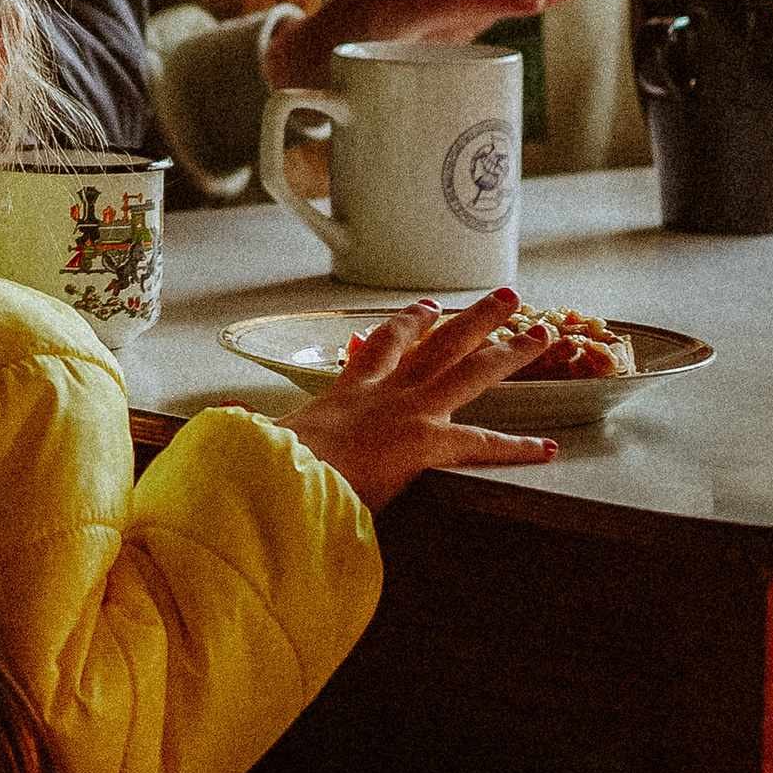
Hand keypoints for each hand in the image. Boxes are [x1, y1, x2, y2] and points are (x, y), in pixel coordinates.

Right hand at [282, 290, 559, 511]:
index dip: (407, 325)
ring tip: (542, 334)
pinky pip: (480, 444)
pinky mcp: (424, 443)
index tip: (427, 307)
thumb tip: (226, 421)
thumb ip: (261, 430)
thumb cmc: (268, 463)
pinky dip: (516, 448)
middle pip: (440, 344)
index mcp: (347, 393)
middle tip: (507, 298)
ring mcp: (409, 413)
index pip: (382, 349)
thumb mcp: (267, 439)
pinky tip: (547, 448)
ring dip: (510, 352)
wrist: (278, 474)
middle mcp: (384, 394)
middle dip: (475, 320)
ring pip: (470, 373)